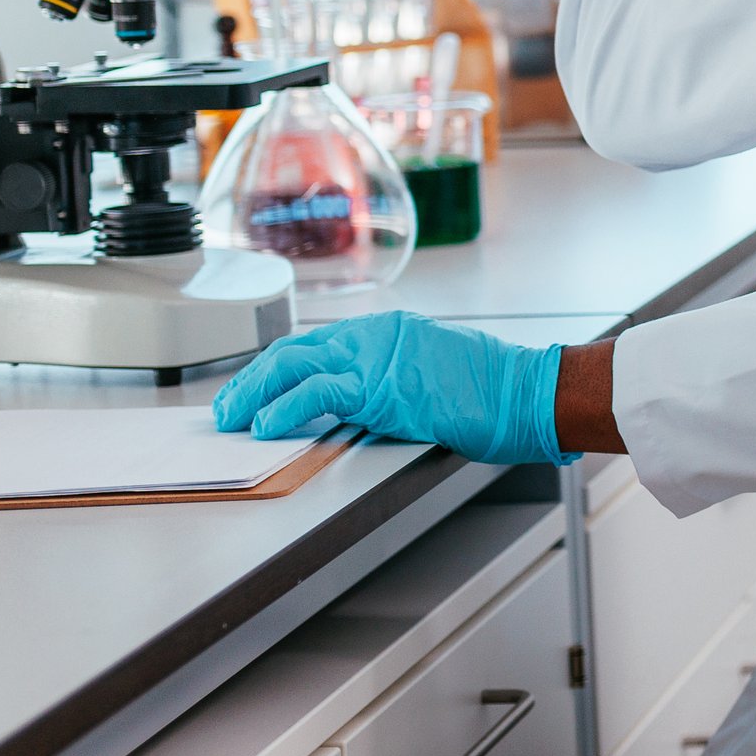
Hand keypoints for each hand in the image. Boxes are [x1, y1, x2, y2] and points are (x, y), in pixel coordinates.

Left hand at [215, 311, 572, 463]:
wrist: (528, 392)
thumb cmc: (498, 392)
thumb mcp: (436, 377)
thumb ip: (394, 383)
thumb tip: (361, 411)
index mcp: (389, 331)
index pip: (316, 344)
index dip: (276, 368)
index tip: (254, 388)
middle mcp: (376, 334)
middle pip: (293, 349)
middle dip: (252, 378)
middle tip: (226, 406)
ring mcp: (377, 356)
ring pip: (292, 365)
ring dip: (252, 393)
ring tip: (231, 417)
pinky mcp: (380, 386)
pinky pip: (314, 393)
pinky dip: (283, 408)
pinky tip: (265, 425)